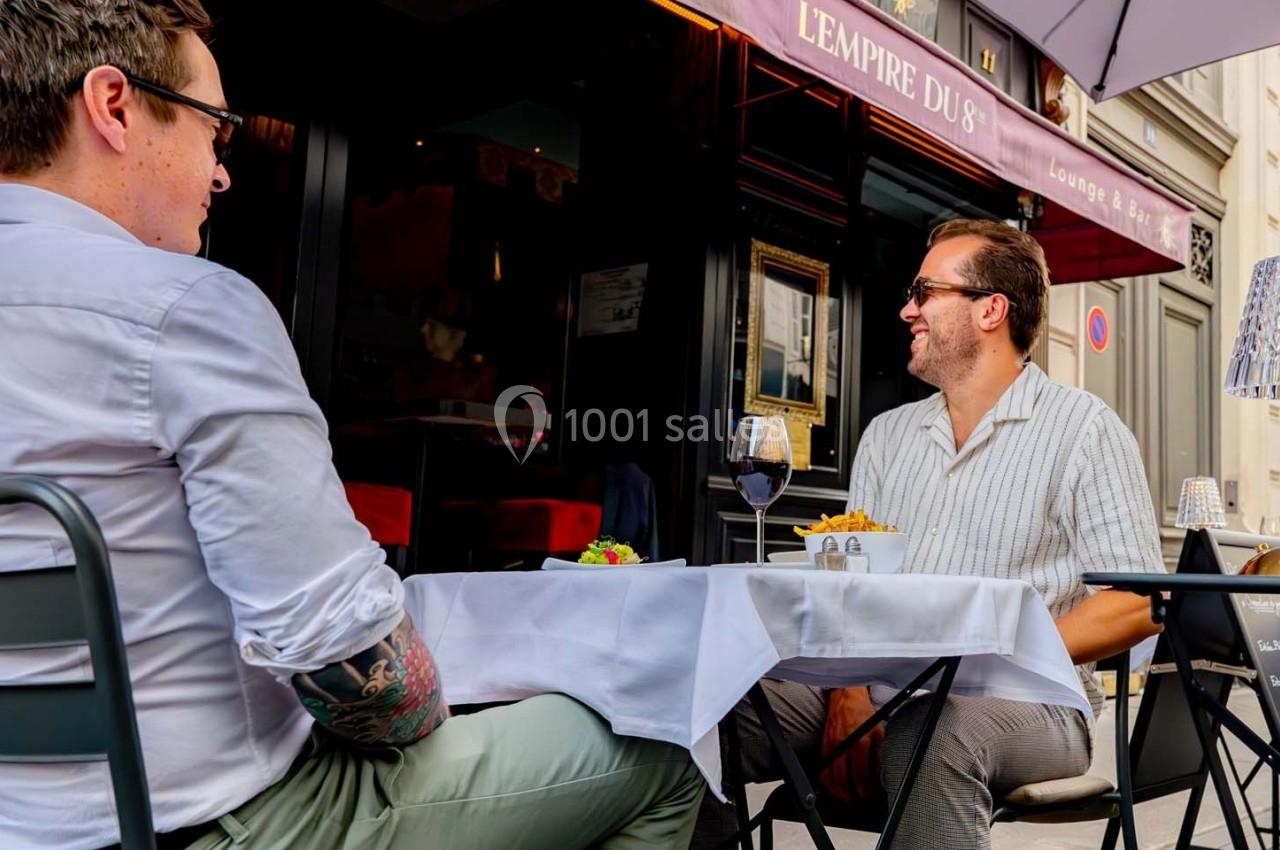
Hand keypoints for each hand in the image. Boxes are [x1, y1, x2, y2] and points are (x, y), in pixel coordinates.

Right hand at [819, 685, 883, 803]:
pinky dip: (828, 783)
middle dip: (856, 794)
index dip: (868, 789)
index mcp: (861, 741)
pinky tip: (835, 788)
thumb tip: (883, 774)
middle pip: (846, 780)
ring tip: (849, 797)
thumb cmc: (864, 714)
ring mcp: (832, 747)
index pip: (863, 775)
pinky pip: (823, 770)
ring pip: (832, 779)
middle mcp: (844, 745)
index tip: (872, 792)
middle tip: (862, 797)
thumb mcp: (879, 731)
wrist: (846, 698)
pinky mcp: (824, 747)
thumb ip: (880, 752)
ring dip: (840, 793)